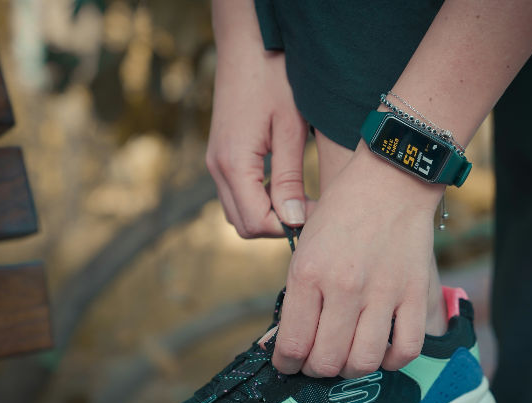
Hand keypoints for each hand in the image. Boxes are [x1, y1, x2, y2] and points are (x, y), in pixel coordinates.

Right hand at [205, 33, 312, 237]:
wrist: (247, 46)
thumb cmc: (273, 80)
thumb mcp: (290, 130)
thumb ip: (289, 179)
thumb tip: (293, 220)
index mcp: (233, 163)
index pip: (257, 222)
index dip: (288, 227)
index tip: (316, 213)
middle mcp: (217, 168)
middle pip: (244, 225)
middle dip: (278, 225)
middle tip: (309, 208)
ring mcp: (214, 163)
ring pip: (238, 213)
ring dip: (267, 214)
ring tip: (298, 197)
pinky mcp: (219, 157)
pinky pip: (235, 195)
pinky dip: (257, 201)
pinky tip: (281, 186)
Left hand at [273, 142, 444, 378]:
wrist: (389, 181)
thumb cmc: (340, 214)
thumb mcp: (304, 248)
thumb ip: (295, 297)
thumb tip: (281, 344)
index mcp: (309, 273)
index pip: (292, 345)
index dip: (287, 364)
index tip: (289, 363)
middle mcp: (344, 285)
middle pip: (327, 361)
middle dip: (316, 370)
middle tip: (318, 360)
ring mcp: (383, 291)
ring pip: (364, 362)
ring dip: (352, 369)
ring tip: (348, 355)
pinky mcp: (415, 292)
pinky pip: (407, 349)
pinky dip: (392, 360)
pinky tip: (383, 348)